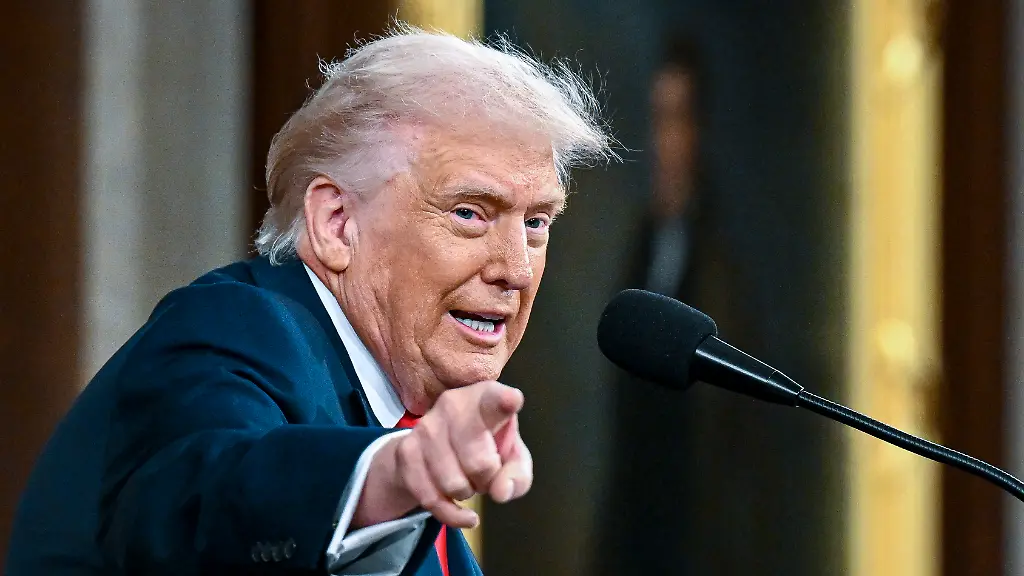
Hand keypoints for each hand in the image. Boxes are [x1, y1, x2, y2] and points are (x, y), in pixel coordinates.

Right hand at [353, 381, 532, 528]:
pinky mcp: (406, 451)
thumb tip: (501, 492)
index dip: (505, 402)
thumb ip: (517, 475)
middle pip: (479, 463)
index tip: (512, 401)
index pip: (494, 400)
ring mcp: (425, 427)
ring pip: (454, 484)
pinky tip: (462, 512)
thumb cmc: (485, 447)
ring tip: (467, 478)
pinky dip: (451, 514)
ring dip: (467, 492)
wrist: (434, 447)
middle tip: (486, 472)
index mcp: (485, 398)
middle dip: (487, 480)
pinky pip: (432, 499)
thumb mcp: (512, 459)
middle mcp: (453, 405)